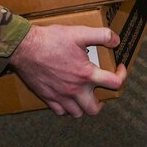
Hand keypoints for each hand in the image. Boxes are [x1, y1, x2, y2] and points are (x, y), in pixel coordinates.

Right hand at [9, 24, 126, 116]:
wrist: (25, 48)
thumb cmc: (51, 40)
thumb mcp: (79, 32)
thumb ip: (101, 35)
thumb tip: (116, 40)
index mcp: (86, 74)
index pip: (114, 84)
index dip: (122, 76)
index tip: (118, 68)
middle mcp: (75, 89)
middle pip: (94, 109)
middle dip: (101, 101)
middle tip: (99, 91)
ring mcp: (60, 96)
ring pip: (77, 113)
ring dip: (83, 106)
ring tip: (83, 94)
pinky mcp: (47, 97)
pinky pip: (60, 111)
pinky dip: (65, 107)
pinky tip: (66, 95)